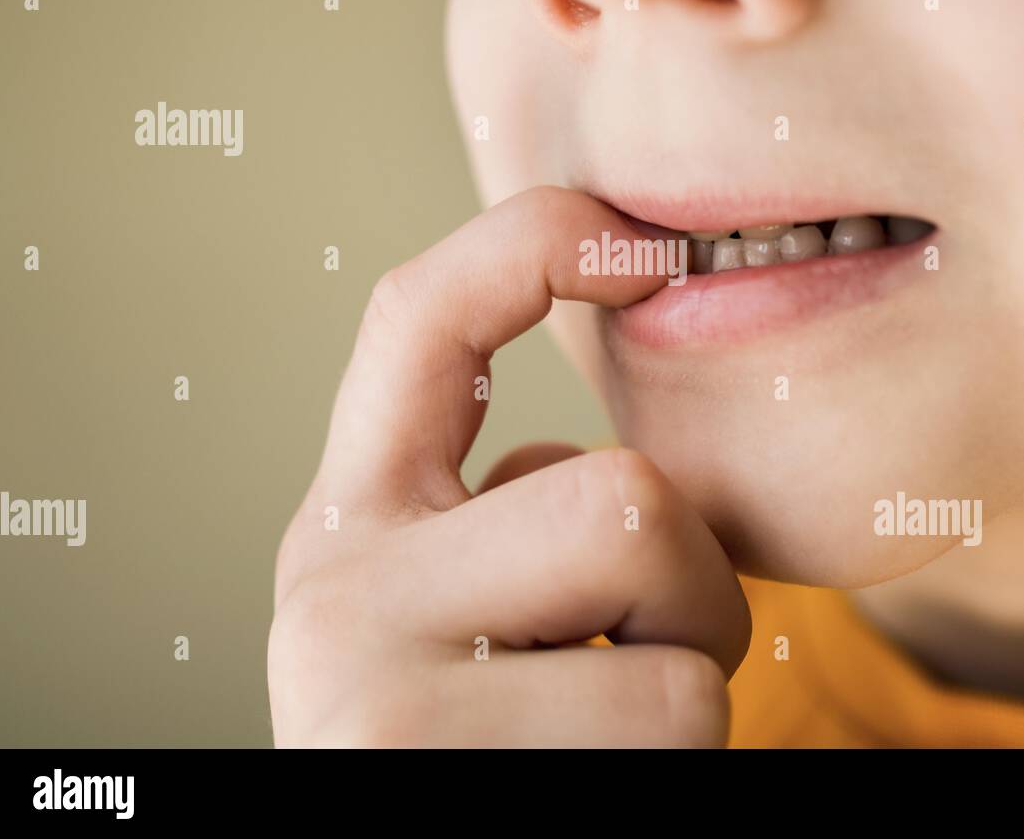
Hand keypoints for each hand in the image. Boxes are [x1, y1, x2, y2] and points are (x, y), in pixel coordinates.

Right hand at [269, 187, 750, 746]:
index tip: (644, 241)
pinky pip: (670, 717)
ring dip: (686, 678)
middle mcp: (335, 593)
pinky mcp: (442, 780)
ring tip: (604, 738)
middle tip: (639, 659)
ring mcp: (377, 698)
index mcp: (352, 524)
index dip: (534, 245)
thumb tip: (614, 431)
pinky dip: (679, 757)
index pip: (422, 319)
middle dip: (688, 583)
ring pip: (665, 610)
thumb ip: (514, 513)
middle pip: (619, 491)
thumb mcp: (473, 611)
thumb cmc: (491, 744)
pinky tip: (589, 782)